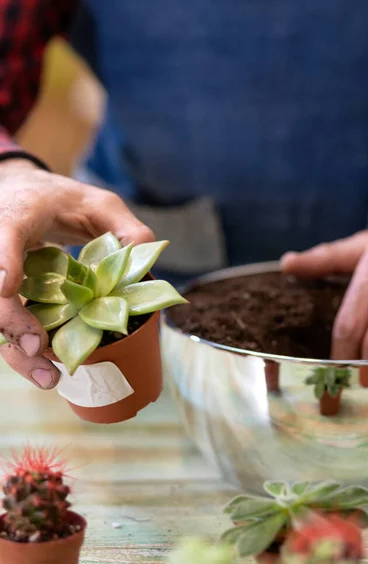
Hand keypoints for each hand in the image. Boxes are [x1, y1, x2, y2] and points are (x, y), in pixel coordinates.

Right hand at [0, 159, 153, 388]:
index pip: (5, 231)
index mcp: (21, 214)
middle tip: (38, 347)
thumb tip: (148, 262)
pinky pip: (10, 322)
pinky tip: (48, 366)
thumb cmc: (64, 200)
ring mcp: (1, 273)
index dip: (2, 260)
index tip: (6, 287)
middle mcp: (1, 245)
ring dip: (17, 348)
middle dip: (12, 322)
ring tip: (48, 376)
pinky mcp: (7, 292)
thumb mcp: (101, 204)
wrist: (27, 197)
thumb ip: (126, 228)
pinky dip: (25, 346)